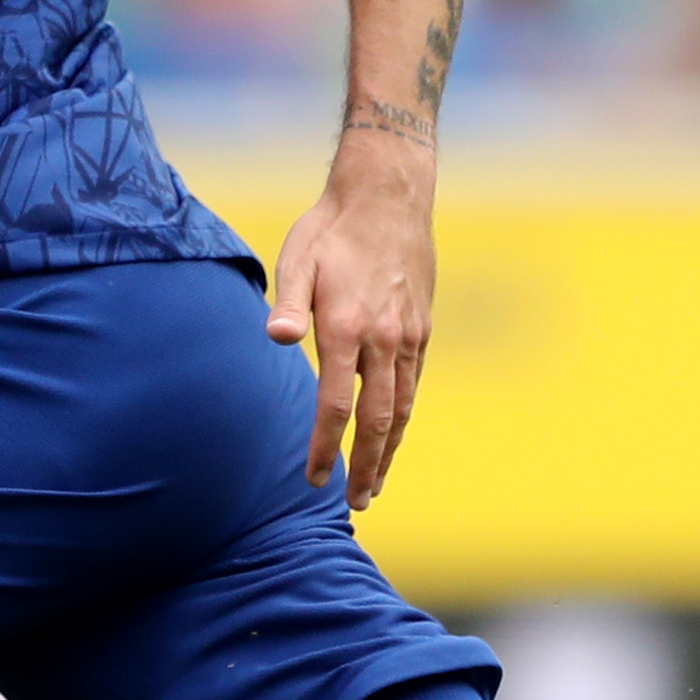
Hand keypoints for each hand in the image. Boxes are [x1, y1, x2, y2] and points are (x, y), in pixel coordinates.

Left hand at [267, 129, 436, 508]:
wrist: (389, 196)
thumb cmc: (331, 228)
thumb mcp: (299, 257)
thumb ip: (288, 302)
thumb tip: (277, 339)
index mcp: (348, 328)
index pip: (336, 406)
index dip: (325, 449)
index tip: (313, 479)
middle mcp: (384, 340)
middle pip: (378, 422)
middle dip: (366, 467)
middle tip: (356, 503)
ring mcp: (409, 337)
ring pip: (404, 410)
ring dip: (389, 452)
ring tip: (377, 484)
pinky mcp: (423, 330)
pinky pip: (414, 386)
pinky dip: (405, 419)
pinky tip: (394, 436)